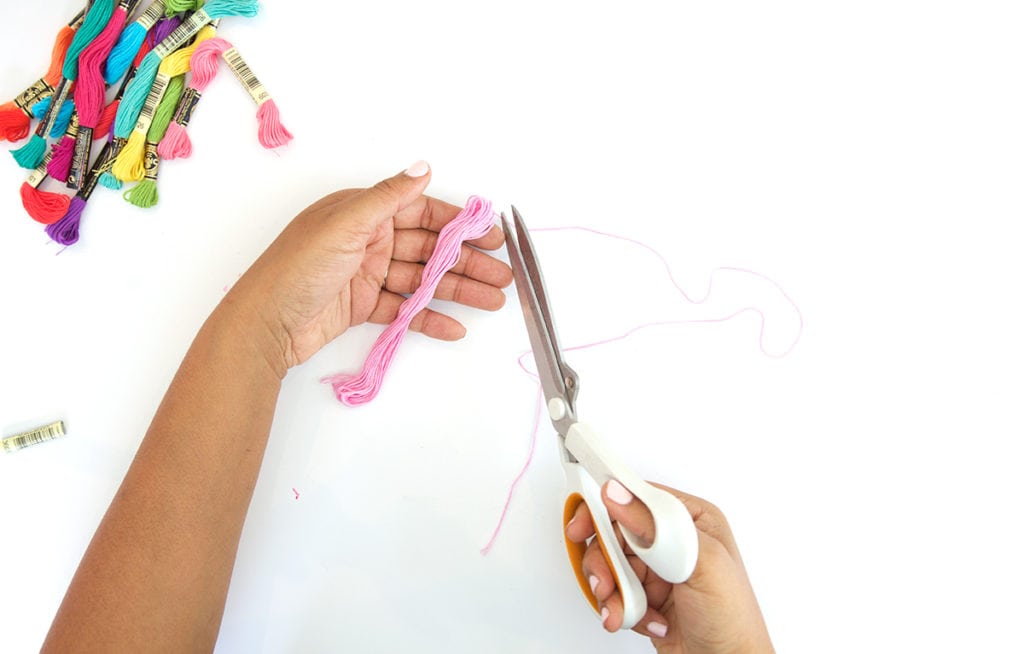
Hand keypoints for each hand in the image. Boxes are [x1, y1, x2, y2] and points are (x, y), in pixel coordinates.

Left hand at [224, 162, 512, 376]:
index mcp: (363, 213)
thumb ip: (389, 198)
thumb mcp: (345, 224)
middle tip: (502, 275)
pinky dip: (429, 317)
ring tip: (492, 301)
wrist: (265, 323)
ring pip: (423, 279)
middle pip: (428, 248)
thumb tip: (422, 167)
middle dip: (466, 261)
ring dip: (457, 290)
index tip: (490, 235)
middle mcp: (368, 239)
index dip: (458, 223)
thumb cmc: (298, 268)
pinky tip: (454, 326)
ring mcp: (367, 274)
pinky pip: (405, 309)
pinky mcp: (363, 305)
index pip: (421, 212)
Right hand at [566, 481, 773, 652]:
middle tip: (604, 581)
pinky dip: (619, 608)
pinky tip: (639, 618)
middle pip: (615, 533)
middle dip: (604, 561)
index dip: (605, 509)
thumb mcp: (700, 562)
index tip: (582, 525)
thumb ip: (658, 526)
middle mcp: (670, 540)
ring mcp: (656, 568)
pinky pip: (613, 591)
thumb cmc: (732, 617)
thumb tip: (619, 495)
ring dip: (611, 590)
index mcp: (690, 519)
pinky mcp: (644, 594)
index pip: (638, 498)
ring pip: (609, 564)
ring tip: (622, 609)